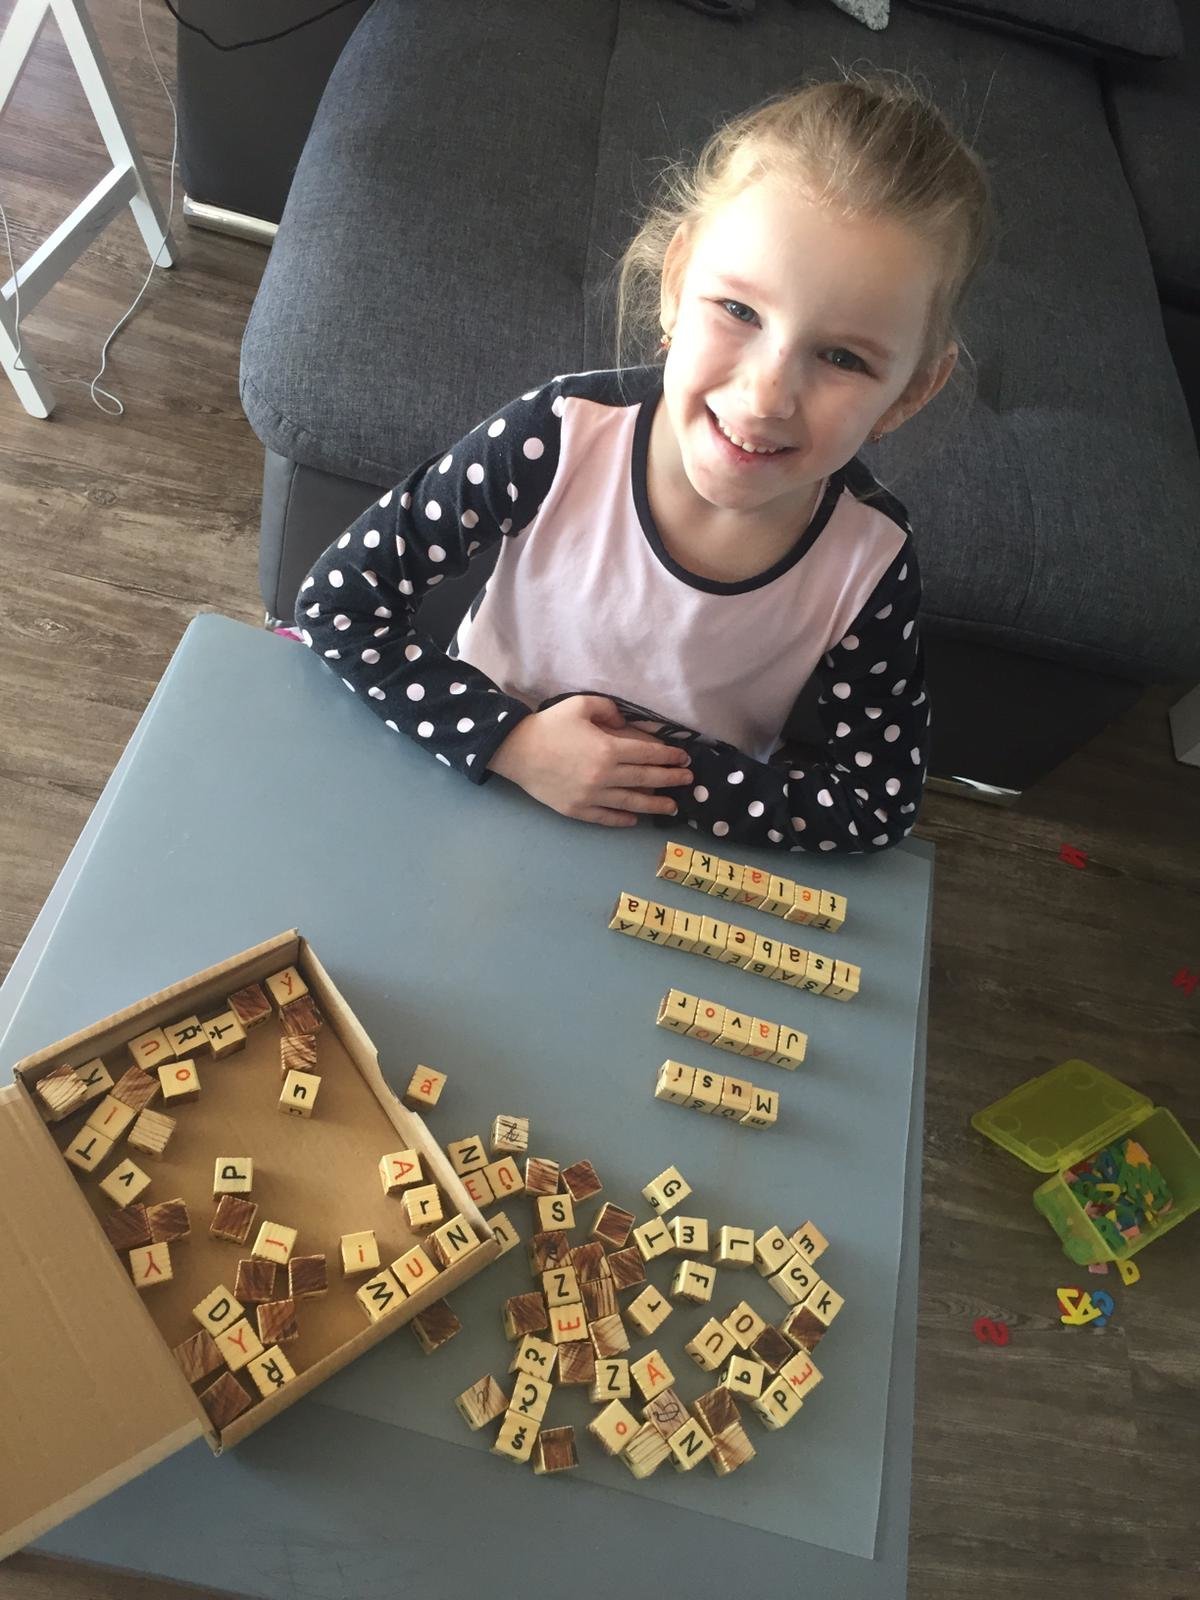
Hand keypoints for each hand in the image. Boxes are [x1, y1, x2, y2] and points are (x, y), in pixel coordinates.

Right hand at [486, 695, 692, 826]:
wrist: (516, 751)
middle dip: (670, 779)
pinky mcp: (578, 810)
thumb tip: (626, 722)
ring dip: (655, 805)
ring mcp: (592, 796)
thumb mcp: (580, 706)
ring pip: (631, 803)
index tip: (683, 758)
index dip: (668, 756)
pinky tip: (635, 819)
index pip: (647, 754)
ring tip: (672, 806)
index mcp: (608, 749)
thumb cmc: (549, 726)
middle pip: (645, 779)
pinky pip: (607, 817)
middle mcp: (604, 776)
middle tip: (688, 781)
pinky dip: (623, 819)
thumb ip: (608, 710)